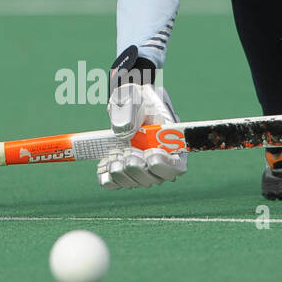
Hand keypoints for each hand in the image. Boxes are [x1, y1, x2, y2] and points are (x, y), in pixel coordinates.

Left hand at [97, 46, 187, 189]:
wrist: (124, 101)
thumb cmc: (136, 98)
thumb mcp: (135, 98)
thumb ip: (131, 112)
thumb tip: (124, 131)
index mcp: (173, 143)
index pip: (177, 166)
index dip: (165, 166)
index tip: (149, 156)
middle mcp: (159, 161)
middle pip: (155, 179)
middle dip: (138, 170)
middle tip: (127, 154)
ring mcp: (141, 168)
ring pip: (134, 183)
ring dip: (121, 174)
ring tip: (114, 156)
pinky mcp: (122, 169)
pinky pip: (114, 183)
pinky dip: (107, 178)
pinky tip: (104, 164)